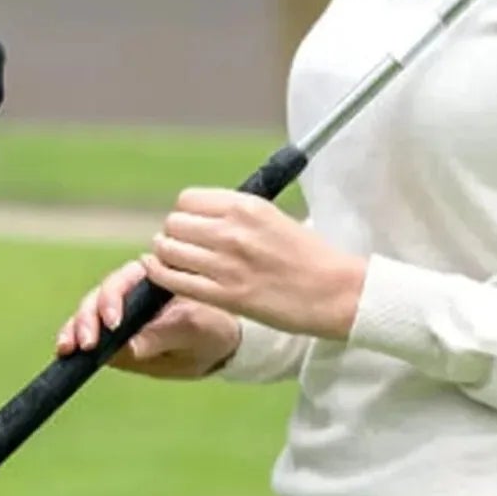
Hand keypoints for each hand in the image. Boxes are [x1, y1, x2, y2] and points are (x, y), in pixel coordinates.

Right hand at [56, 256, 239, 378]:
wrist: (217, 345)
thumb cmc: (211, 330)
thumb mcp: (195, 334)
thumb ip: (162, 336)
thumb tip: (129, 347)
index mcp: (151, 278)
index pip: (123, 282)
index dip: (112, 300)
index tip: (112, 324)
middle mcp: (129, 289)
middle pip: (98, 295)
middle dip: (88, 318)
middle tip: (87, 343)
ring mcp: (116, 309)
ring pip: (87, 310)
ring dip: (75, 328)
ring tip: (67, 348)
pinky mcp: (109, 330)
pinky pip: (87, 328)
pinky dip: (74, 337)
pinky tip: (65, 351)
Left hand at [144, 188, 366, 340]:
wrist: (336, 292)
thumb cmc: (308, 255)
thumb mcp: (271, 217)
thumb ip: (234, 213)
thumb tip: (198, 214)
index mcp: (245, 206)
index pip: (188, 200)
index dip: (185, 213)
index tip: (192, 224)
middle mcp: (231, 230)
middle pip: (174, 223)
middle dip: (174, 233)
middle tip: (183, 245)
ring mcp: (226, 263)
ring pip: (168, 249)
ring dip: (165, 254)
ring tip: (173, 259)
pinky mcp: (225, 295)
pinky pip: (174, 279)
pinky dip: (160, 274)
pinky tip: (161, 272)